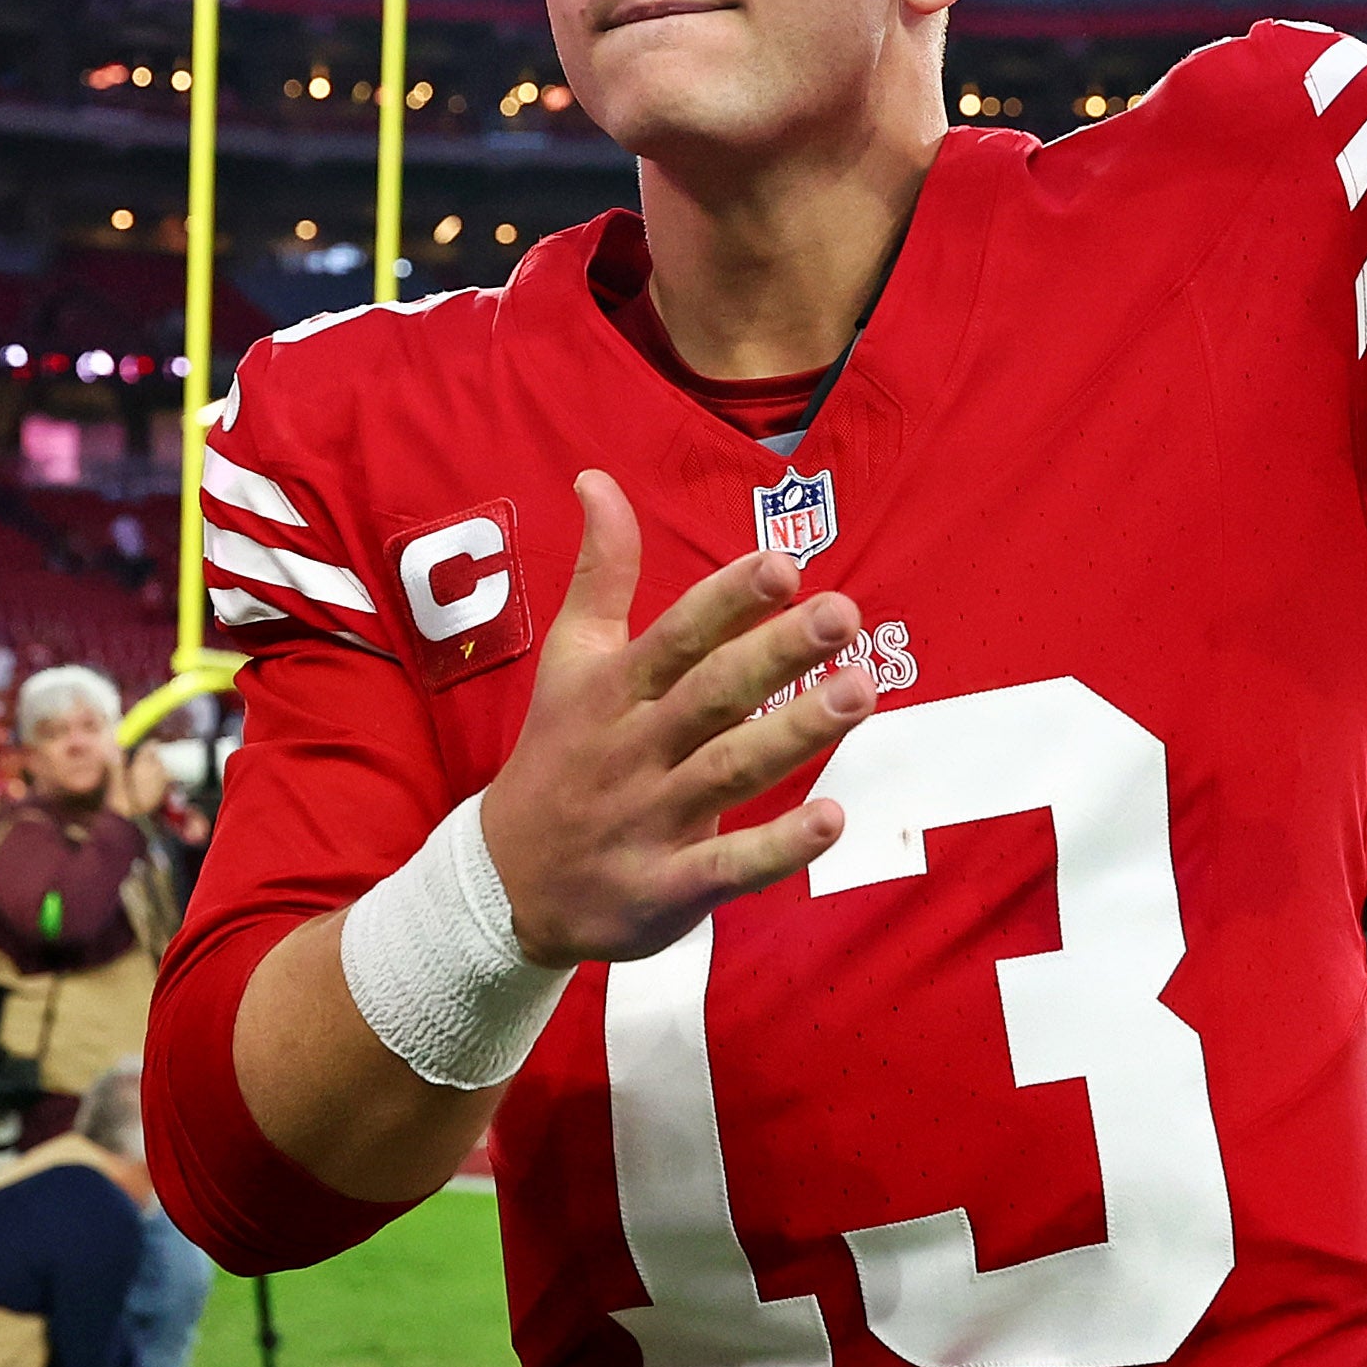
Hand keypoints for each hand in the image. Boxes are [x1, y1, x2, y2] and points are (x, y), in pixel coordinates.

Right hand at [479, 472, 869, 971]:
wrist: (505, 883)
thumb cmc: (557, 755)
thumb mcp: (569, 660)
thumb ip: (601, 574)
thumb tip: (598, 479)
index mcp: (612, 690)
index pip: (676, 635)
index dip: (727, 599)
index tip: (784, 564)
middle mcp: (633, 748)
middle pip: (711, 694)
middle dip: (776, 653)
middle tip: (844, 614)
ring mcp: (649, 819)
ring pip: (728, 770)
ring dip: (793, 733)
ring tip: (861, 692)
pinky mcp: (666, 887)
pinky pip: (727, 866)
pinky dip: (778, 847)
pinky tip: (833, 819)